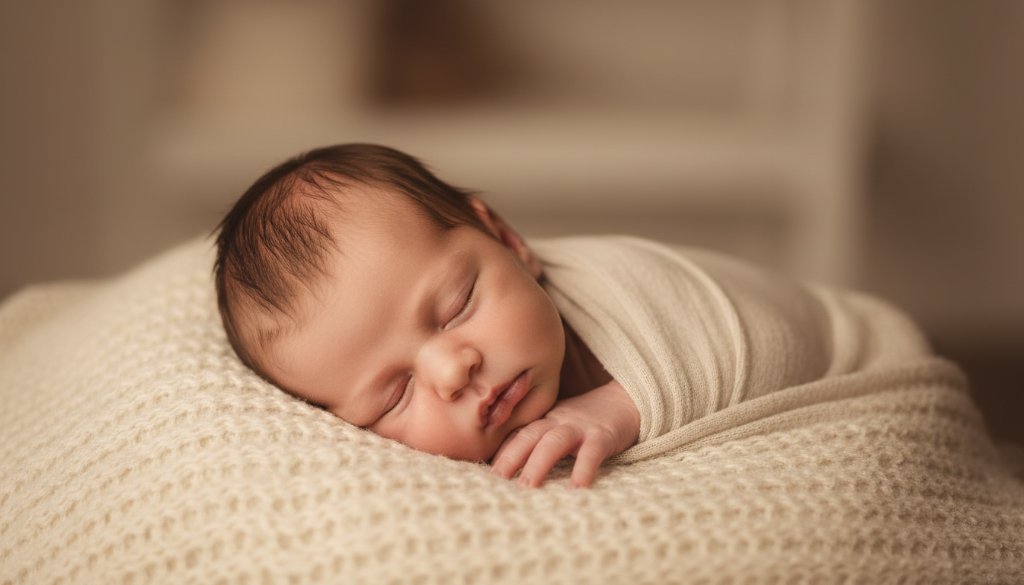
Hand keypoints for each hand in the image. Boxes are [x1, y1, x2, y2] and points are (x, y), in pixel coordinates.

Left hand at [490, 380, 639, 487]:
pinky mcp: (603, 436)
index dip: (500, 453)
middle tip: (496, 481)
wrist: (626, 399)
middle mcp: (558, 421)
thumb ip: (540, 439)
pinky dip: (583, 469)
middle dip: (510, 457)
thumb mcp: (559, 424)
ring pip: (554, 442)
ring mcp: (580, 427)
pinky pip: (591, 452)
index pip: (517, 435)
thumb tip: (512, 465)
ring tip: (528, 487)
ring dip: (538, 463)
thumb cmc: (588, 419)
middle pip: (528, 436)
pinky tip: (577, 489)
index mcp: (545, 421)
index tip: (485, 474)